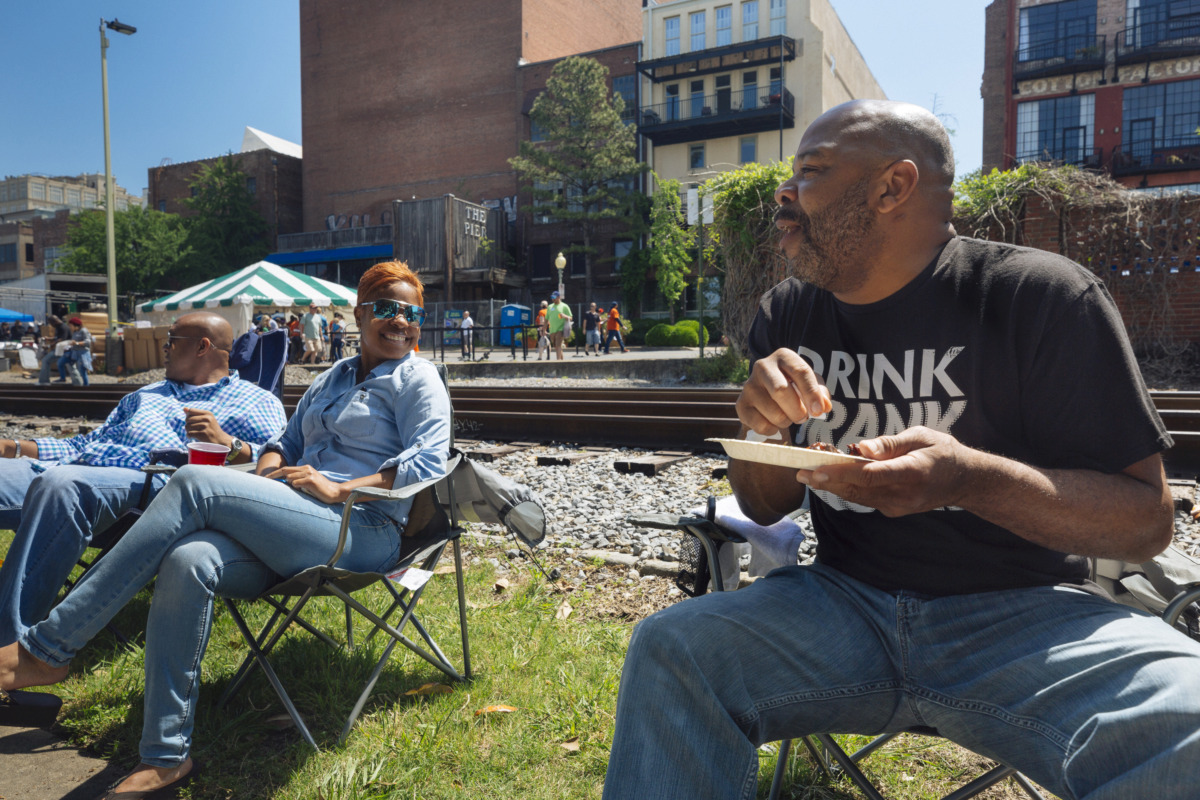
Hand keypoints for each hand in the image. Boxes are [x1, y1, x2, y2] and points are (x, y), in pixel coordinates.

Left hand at [182, 407, 230, 447]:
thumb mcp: (206, 419)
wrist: (220, 440)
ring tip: (192, 433)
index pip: (191, 410)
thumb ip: (195, 414)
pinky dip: (188, 436)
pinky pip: (189, 433)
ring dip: (187, 430)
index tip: (191, 421)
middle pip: (188, 419)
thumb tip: (184, 408)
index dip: (188, 416)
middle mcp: (207, 418)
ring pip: (187, 426)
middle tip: (191, 428)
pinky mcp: (203, 434)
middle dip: (187, 424)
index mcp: (208, 413)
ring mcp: (205, 426)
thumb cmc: (211, 428)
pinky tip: (191, 437)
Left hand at [266, 464, 344, 503]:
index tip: (265, 479)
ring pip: (290, 478)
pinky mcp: (310, 480)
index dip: (274, 473)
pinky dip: (296, 488)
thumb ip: (298, 480)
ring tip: (299, 490)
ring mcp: (308, 473)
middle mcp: (306, 468)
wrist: (334, 492)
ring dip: (290, 485)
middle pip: (284, 470)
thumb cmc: (320, 490)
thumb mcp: (308, 482)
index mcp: (305, 468)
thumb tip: (285, 482)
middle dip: (273, 476)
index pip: (286, 469)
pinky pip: (295, 484)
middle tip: (264, 481)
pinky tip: (304, 490)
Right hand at [736, 348, 830, 435]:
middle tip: (803, 417)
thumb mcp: (811, 383)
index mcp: (783, 356)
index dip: (811, 393)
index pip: (800, 372)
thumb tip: (824, 406)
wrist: (769, 388)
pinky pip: (761, 425)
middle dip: (797, 410)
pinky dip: (773, 430)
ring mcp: (749, 386)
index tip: (818, 411)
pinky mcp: (741, 404)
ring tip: (788, 416)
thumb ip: (820, 393)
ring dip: (787, 421)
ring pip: (773, 413)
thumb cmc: (795, 384)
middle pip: (780, 391)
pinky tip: (774, 422)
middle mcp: (762, 366)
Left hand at [800, 426, 971, 516]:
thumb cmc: (943, 451)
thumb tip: (859, 449)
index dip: (841, 473)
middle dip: (826, 480)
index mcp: (912, 472)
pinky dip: (846, 488)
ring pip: (857, 496)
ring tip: (807, 472)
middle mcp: (903, 494)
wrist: (965, 481)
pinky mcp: (893, 510)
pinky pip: (864, 499)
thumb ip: (889, 444)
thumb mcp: (921, 436)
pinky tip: (829, 478)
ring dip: (832, 485)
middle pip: (857, 489)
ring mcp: (898, 506)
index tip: (817, 470)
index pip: (870, 475)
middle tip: (799, 470)